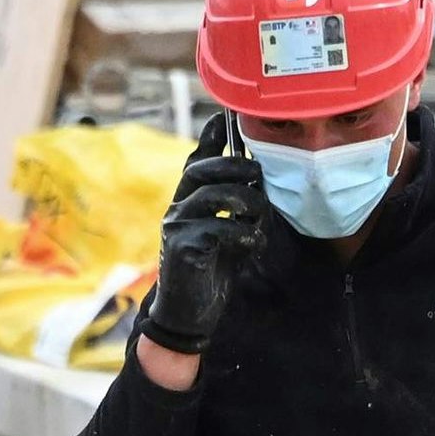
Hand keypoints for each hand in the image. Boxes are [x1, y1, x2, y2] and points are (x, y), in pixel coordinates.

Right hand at [140, 114, 265, 357]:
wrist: (188, 317)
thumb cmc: (211, 273)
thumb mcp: (228, 235)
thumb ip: (237, 211)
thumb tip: (258, 185)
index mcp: (187, 202)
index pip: (196, 162)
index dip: (211, 139)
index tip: (225, 119)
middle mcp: (177, 209)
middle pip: (201, 171)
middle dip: (234, 167)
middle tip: (257, 176)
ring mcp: (176, 228)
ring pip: (212, 195)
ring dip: (244, 201)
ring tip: (258, 216)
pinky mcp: (181, 249)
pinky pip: (216, 229)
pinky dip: (241, 233)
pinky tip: (251, 244)